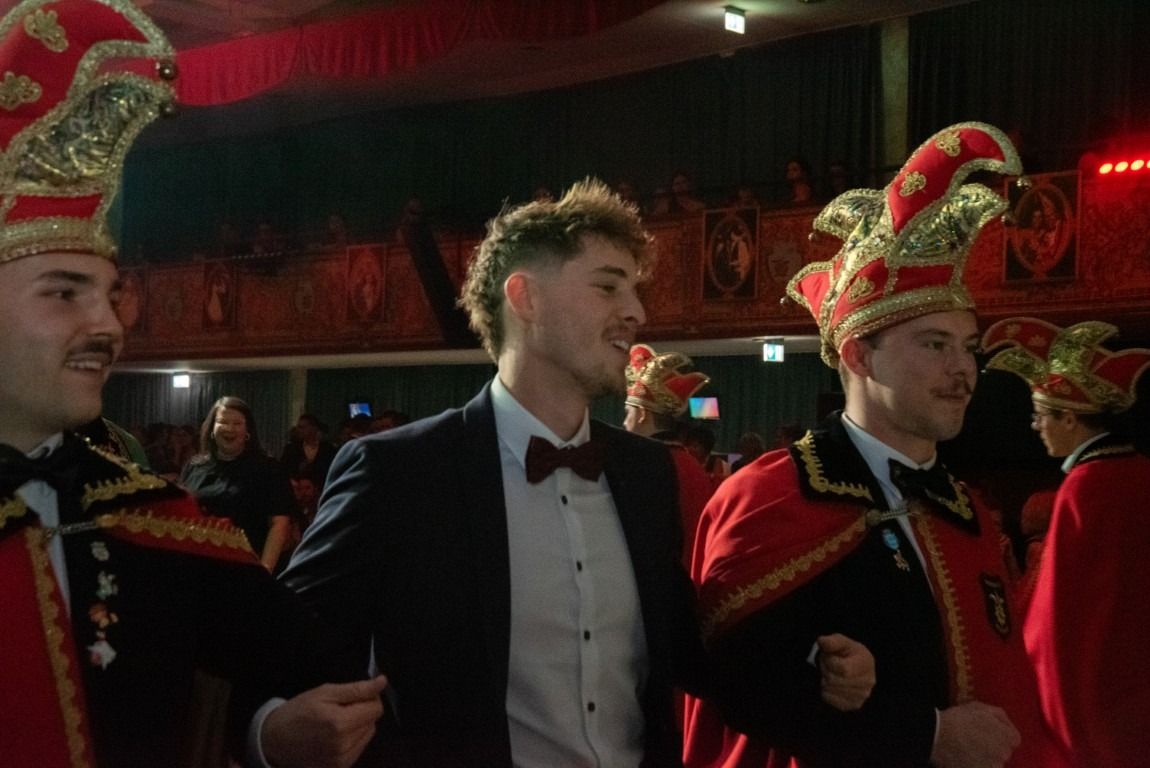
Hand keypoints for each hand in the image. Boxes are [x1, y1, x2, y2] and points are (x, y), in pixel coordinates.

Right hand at [262, 676, 387, 767]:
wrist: (275, 740)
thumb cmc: (298, 711)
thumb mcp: (325, 692)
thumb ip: (356, 689)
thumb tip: (382, 682)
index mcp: (340, 724)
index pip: (376, 708)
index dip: (368, 698)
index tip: (353, 696)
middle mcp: (344, 745)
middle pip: (373, 722)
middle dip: (362, 712)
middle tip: (340, 708)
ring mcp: (342, 761)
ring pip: (367, 735)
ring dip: (358, 726)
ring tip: (336, 722)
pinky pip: (358, 749)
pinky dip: (352, 739)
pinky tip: (335, 736)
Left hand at [816, 633, 874, 710]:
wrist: (850, 666)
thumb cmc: (845, 653)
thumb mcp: (839, 642)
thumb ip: (831, 641)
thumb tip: (822, 641)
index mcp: (867, 662)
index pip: (842, 669)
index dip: (830, 662)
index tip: (830, 656)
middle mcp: (869, 680)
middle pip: (834, 680)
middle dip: (826, 670)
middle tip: (829, 666)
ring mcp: (863, 695)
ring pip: (830, 689)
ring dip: (825, 680)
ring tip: (832, 673)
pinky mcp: (854, 705)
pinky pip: (829, 699)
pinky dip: (826, 691)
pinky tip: (833, 685)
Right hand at [931, 700, 1019, 767]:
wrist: (938, 736)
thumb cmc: (959, 719)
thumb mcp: (980, 707)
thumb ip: (999, 715)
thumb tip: (1006, 723)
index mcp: (1007, 737)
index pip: (1014, 739)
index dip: (1002, 734)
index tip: (989, 732)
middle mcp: (1004, 754)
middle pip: (1003, 752)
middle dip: (994, 747)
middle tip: (976, 739)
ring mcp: (992, 767)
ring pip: (992, 763)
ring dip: (985, 758)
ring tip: (968, 750)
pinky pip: (981, 767)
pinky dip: (975, 764)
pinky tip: (964, 758)